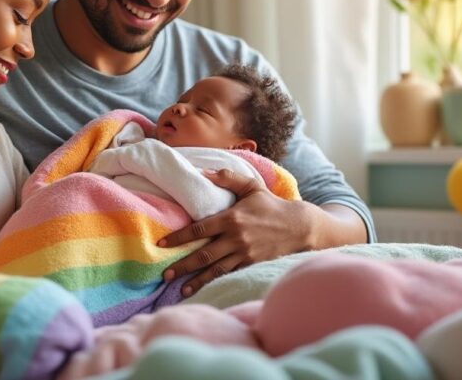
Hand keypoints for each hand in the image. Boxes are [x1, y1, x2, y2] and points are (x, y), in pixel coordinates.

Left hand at [157, 168, 319, 297]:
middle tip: (165, 274)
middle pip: (203, 255)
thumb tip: (202, 171)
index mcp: (231, 218)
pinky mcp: (251, 264)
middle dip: (182, 265)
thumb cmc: (271, 205)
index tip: (162, 244)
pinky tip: (202, 289)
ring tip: (180, 288)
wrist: (299, 227)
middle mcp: (236, 238)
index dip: (179, 237)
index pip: (199, 229)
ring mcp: (244, 254)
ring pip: (215, 270)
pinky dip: (214, 282)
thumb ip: (227, 178)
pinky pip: (229, 275)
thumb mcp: (251, 186)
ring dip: (196, 280)